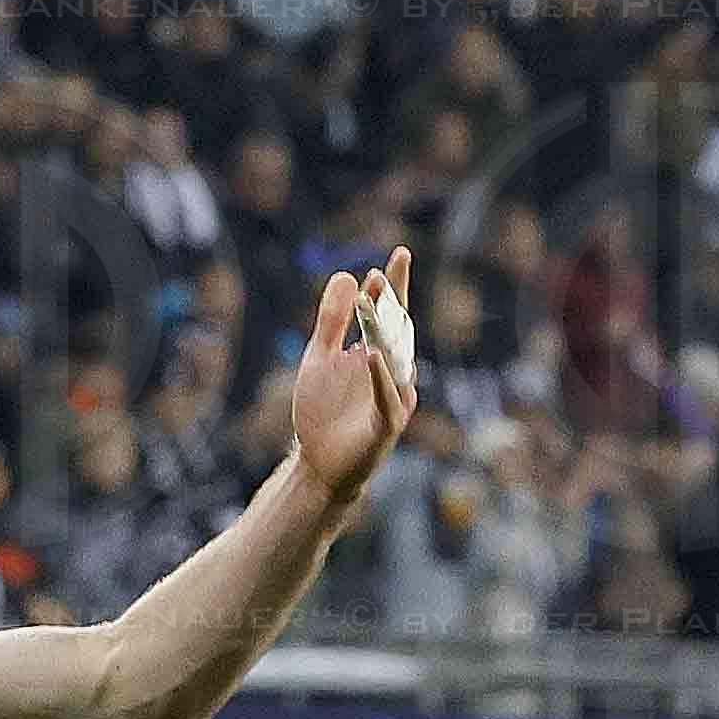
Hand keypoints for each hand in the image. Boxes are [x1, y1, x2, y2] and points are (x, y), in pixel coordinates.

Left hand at [288, 252, 417, 504]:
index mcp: (377, 354)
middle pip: (396, 332)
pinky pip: (387, 399)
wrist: (319, 465)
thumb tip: (347, 274)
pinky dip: (380, 378)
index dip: (394, 286)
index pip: (390, 315)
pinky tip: (370, 356)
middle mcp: (392, 373)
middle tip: (381, 274)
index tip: (399, 253)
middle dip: (389, 305)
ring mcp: (393, 399)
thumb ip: (332, 320)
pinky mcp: (386, 426)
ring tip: (374, 301)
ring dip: (384, 333)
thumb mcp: (320, 358)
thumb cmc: (323, 412)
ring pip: (393, 361)